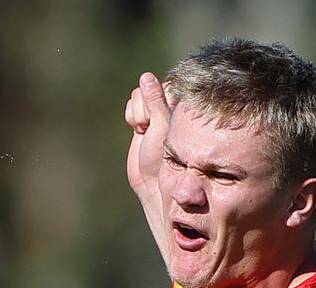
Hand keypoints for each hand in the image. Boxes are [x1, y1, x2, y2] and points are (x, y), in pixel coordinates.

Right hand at [125, 72, 172, 200]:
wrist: (152, 183)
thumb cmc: (164, 160)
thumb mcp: (163, 130)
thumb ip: (156, 104)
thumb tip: (146, 77)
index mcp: (183, 107)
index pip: (167, 84)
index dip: (158, 98)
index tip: (157, 118)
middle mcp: (170, 107)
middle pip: (150, 87)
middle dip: (145, 105)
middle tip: (149, 127)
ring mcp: (156, 113)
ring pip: (139, 95)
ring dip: (138, 111)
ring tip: (145, 129)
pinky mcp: (143, 120)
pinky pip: (132, 106)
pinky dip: (132, 115)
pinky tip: (139, 129)